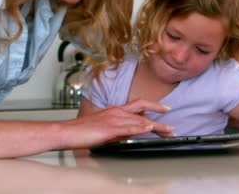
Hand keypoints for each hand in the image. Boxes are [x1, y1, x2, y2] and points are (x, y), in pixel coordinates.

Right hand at [59, 99, 173, 149]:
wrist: (66, 131)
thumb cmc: (80, 130)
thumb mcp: (102, 127)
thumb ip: (116, 128)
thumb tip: (128, 133)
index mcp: (114, 110)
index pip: (138, 104)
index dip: (153, 105)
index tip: (165, 109)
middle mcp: (115, 112)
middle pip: (143, 109)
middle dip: (159, 113)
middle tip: (172, 123)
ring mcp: (113, 119)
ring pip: (139, 120)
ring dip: (156, 126)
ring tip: (168, 131)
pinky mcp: (109, 129)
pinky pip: (128, 128)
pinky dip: (140, 128)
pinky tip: (149, 129)